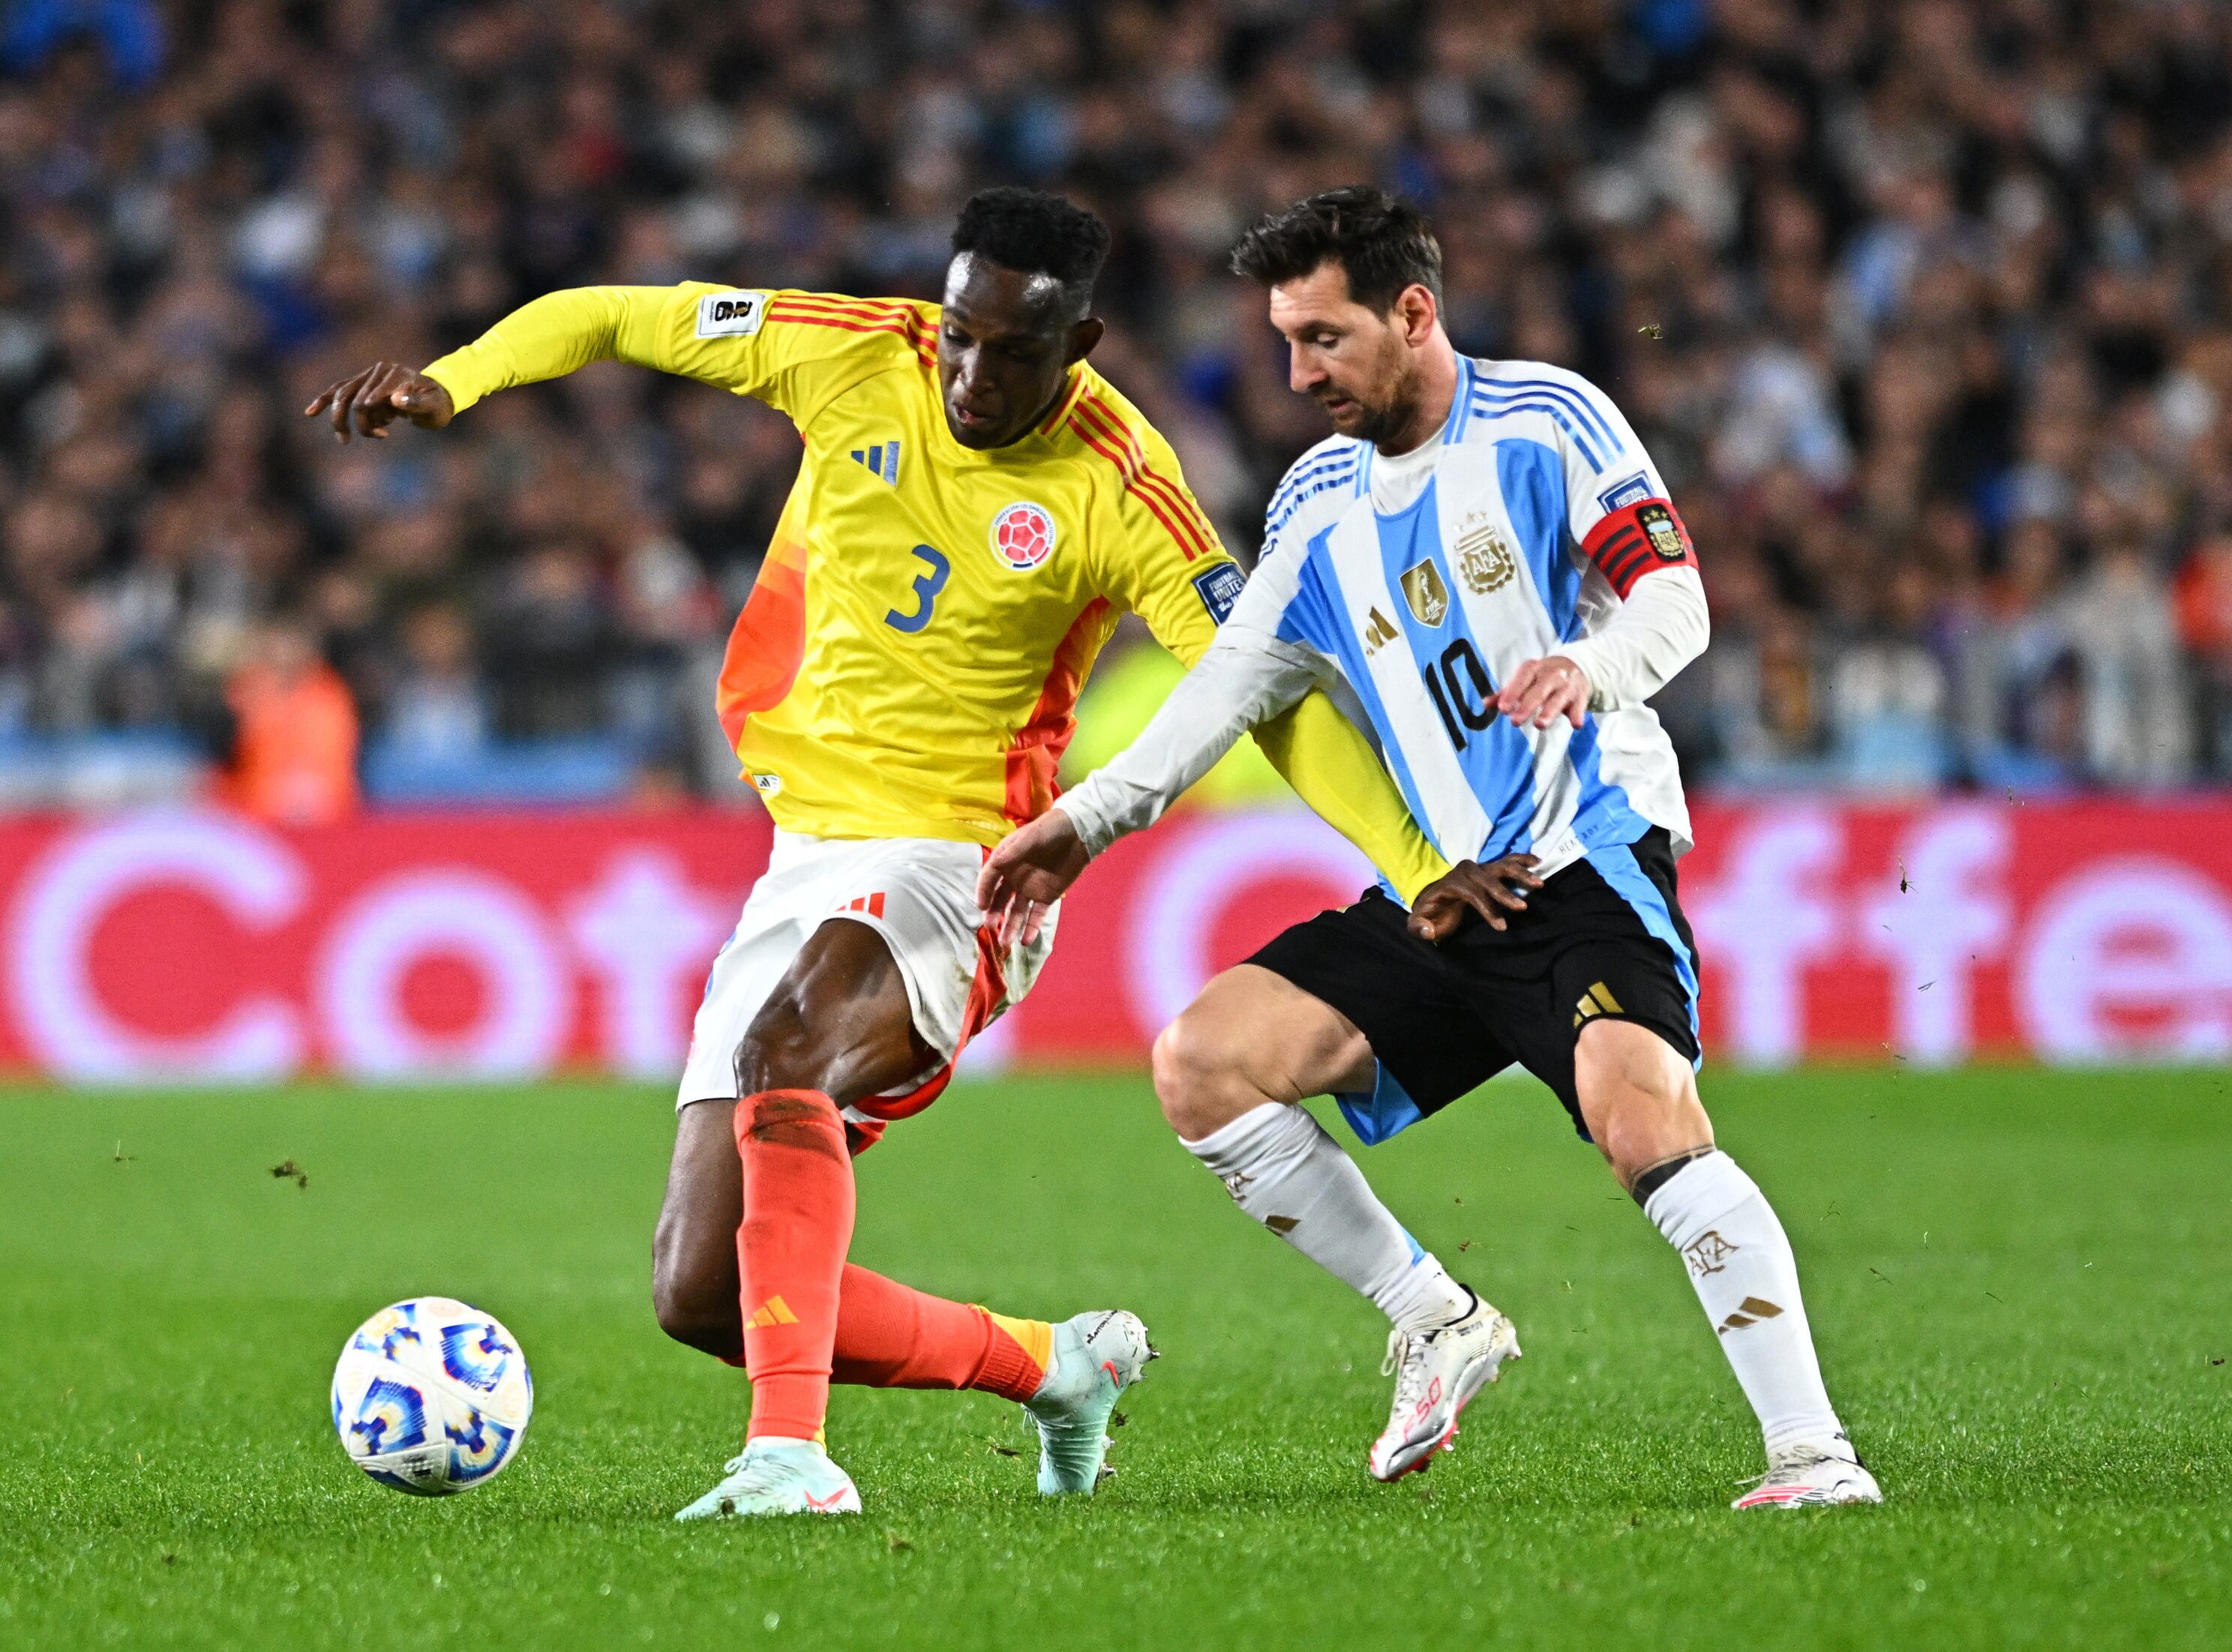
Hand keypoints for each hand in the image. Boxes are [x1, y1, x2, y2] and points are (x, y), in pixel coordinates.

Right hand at [303, 362, 453, 442]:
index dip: (369, 419)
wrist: (438, 397)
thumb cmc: (437, 405)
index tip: (384, 434)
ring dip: (339, 417)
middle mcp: (379, 370)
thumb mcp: (434, 407)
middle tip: (360, 439)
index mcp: (395, 374)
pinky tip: (309, 412)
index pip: (370, 399)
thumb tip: (395, 400)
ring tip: (343, 439)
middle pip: (353, 397)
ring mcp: (369, 374)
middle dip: (356, 422)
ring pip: (343, 394)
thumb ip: (417, 404)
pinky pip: (340, 390)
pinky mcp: (363, 382)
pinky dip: (325, 400)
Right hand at [976, 809, 1090, 948]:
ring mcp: (1029, 889)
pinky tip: (1026, 941)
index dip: (984, 891)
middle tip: (990, 926)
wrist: (1078, 834)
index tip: (981, 905)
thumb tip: (995, 864)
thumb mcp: (1031, 837)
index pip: (989, 878)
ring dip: (1010, 927)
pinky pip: (1037, 915)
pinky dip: (1031, 928)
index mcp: (1006, 861)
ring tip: (1006, 943)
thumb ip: (1014, 852)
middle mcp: (1014, 877)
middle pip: (1000, 899)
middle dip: (994, 913)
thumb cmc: (1051, 829)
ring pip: (1016, 911)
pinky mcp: (1046, 897)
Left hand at [1405, 853, 1544, 942]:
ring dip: (1521, 873)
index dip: (1487, 908)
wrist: (1433, 899)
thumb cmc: (1429, 914)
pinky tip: (1537, 862)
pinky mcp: (1488, 869)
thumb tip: (1428, 931)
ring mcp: (1479, 868)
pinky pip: (1507, 860)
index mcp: (1450, 883)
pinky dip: (1522, 859)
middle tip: (1523, 908)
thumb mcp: (1417, 924)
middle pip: (1488, 879)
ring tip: (1539, 883)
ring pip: (1501, 866)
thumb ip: (1419, 928)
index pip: (1471, 893)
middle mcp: (1465, 871)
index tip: (1501, 926)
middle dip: (1505, 893)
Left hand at [1495, 655, 1589, 729]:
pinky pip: (1580, 705)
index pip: (1521, 680)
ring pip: (1558, 698)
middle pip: (1539, 690)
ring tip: (1539, 725)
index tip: (1502, 708)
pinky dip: (1577, 714)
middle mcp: (1551, 674)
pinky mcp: (1581, 695)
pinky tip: (1575, 724)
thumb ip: (1506, 693)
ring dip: (1549, 711)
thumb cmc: (1543, 676)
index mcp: (1533, 668)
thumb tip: (1485, 705)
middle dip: (1527, 706)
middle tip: (1515, 722)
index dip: (1512, 693)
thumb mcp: (1525, 679)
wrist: (1577, 666)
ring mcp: (1567, 684)